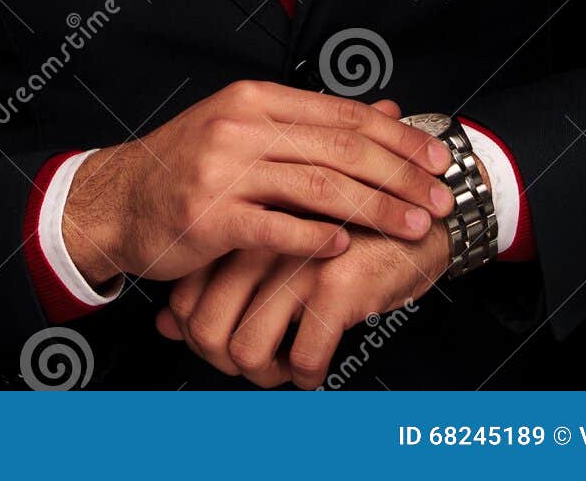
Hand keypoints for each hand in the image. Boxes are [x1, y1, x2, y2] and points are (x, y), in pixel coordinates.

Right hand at [61, 80, 454, 285]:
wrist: (118, 200)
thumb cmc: (189, 166)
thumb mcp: (246, 128)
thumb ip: (312, 123)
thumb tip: (386, 107)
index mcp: (257, 100)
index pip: (344, 114)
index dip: (399, 137)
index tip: (439, 157)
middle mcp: (242, 127)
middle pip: (341, 149)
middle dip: (401, 175)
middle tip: (442, 198)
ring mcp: (224, 171)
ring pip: (318, 188)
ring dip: (376, 209)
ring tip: (414, 226)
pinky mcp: (210, 217)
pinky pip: (275, 229)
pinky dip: (316, 239)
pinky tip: (348, 247)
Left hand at [157, 223, 449, 388]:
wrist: (421, 210)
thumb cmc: (339, 231)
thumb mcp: (270, 249)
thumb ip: (214, 282)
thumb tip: (164, 326)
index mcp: (239, 221)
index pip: (185, 295)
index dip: (196, 335)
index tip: (222, 344)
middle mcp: (259, 236)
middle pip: (206, 327)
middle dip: (224, 362)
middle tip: (254, 363)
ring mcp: (293, 259)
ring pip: (246, 349)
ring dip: (264, 375)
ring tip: (283, 367)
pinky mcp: (333, 283)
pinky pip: (301, 358)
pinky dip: (306, 375)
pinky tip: (315, 366)